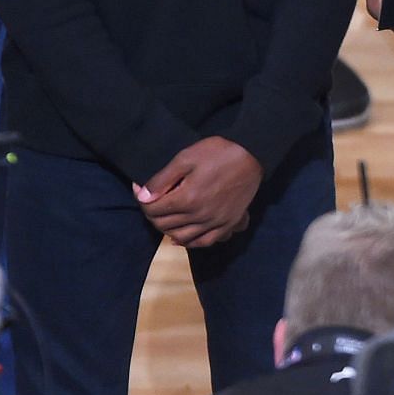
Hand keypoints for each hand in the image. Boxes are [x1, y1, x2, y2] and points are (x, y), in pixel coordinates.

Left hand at [136, 137, 263, 246]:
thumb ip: (163, 178)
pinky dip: (189, 242)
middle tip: (152, 203)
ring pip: (181, 237)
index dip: (143, 201)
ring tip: (165, 218)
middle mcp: (199, 216)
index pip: (154, 210)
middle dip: (152, 215)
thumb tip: (142, 196)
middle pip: (165, 225)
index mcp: (187, 199)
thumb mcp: (186, 157)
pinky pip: (204, 242)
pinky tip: (182, 236)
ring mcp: (214, 223)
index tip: (141, 191)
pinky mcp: (227, 224)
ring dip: (167, 230)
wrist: (252, 154)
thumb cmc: (217, 152)